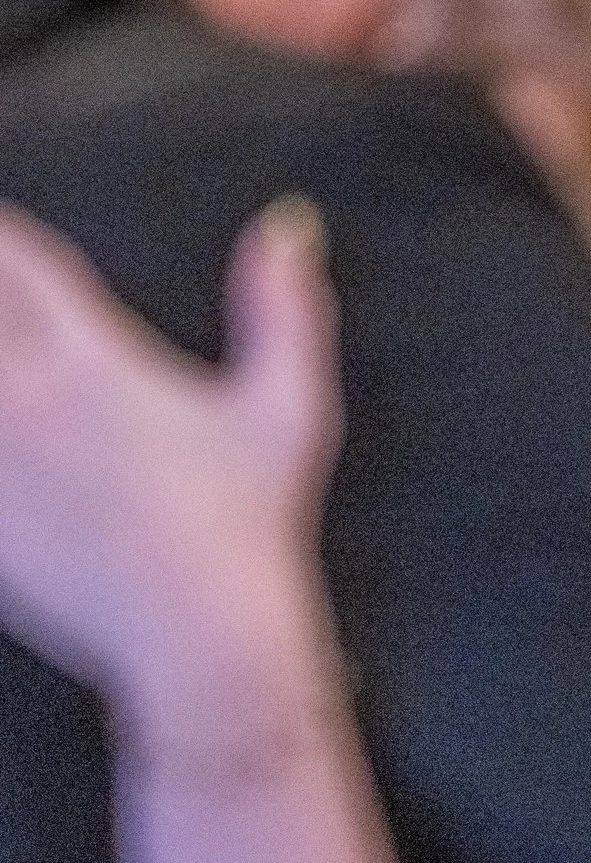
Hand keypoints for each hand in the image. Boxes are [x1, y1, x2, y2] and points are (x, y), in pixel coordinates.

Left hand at [0, 200, 337, 726]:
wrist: (202, 636)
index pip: (16, 258)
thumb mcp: (289, 409)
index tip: (6, 243)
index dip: (4, 239)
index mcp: (94, 362)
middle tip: (4, 309)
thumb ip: (284, 309)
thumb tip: (291, 226)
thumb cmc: (252, 525)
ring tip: (6, 380)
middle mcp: (23, 399)